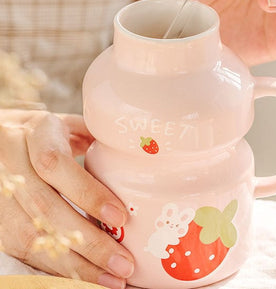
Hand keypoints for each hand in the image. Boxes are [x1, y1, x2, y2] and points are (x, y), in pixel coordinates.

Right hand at [0, 109, 133, 288]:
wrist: (1, 138)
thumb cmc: (47, 134)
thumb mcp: (70, 124)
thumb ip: (98, 139)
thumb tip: (140, 154)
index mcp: (37, 132)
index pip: (55, 164)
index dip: (87, 193)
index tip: (120, 217)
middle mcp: (13, 163)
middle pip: (45, 208)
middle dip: (88, 241)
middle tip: (123, 262)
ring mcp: (2, 194)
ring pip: (34, 236)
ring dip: (76, 264)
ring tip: (113, 278)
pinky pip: (27, 251)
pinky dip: (59, 269)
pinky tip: (88, 278)